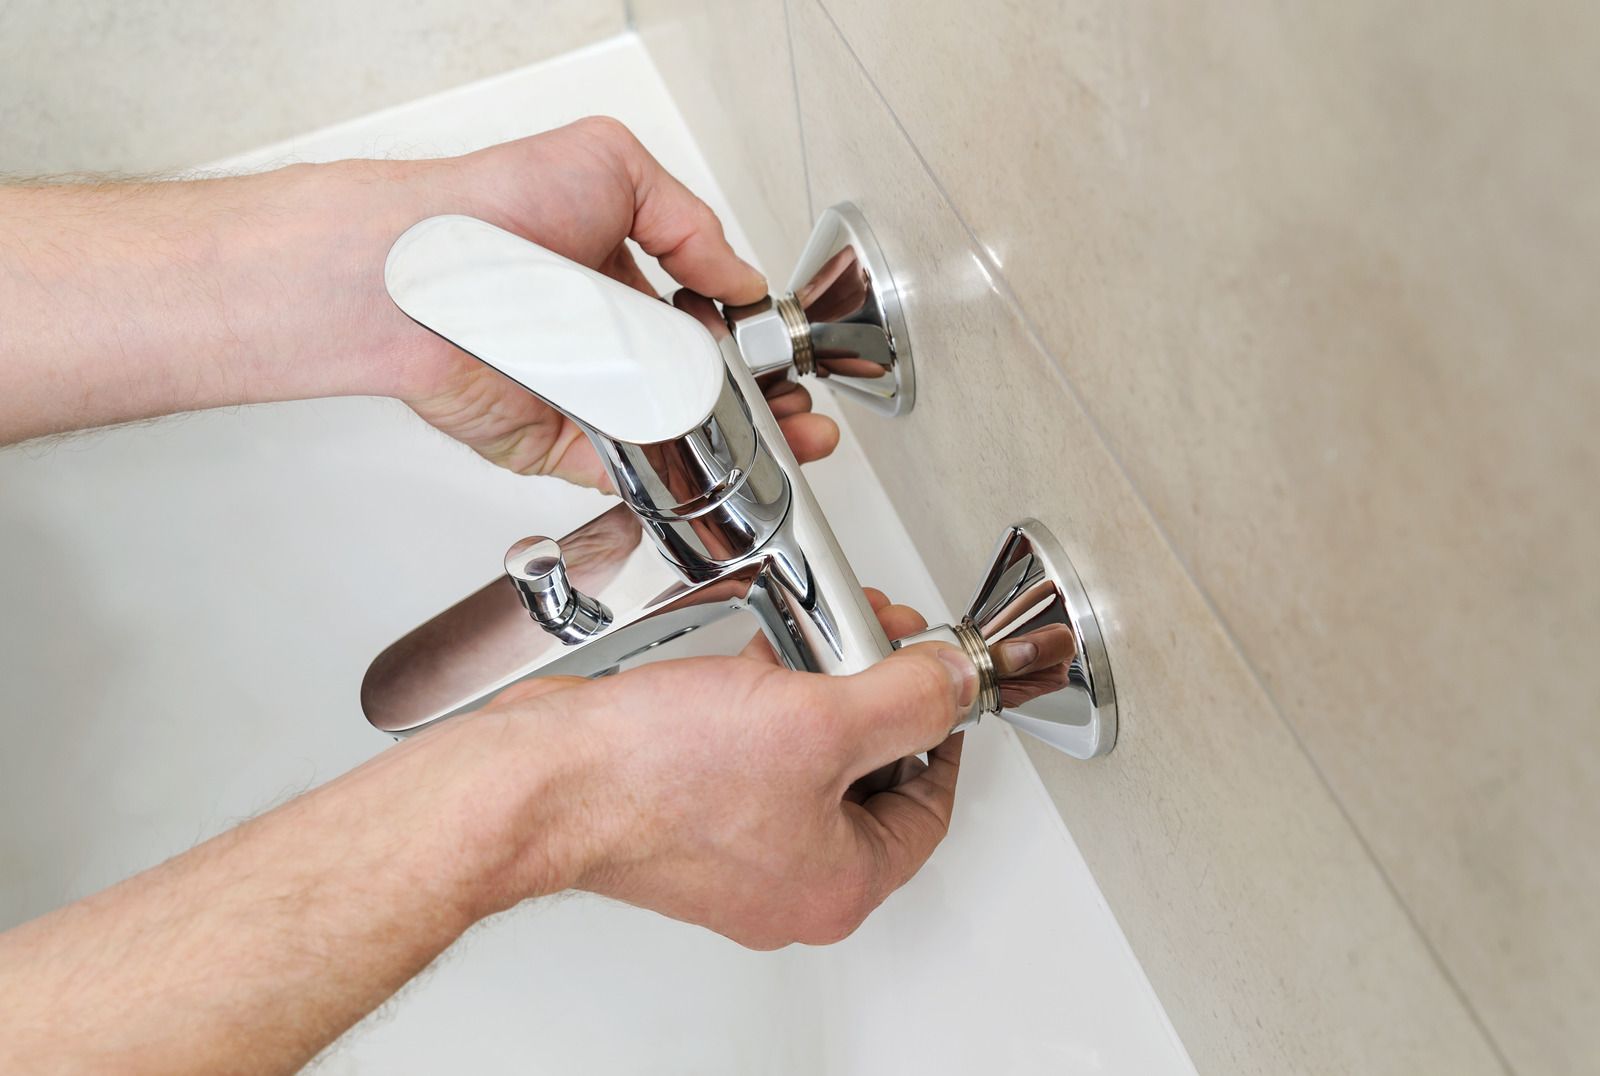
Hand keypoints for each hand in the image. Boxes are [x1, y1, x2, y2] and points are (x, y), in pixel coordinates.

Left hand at [370, 117, 839, 487]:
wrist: (424, 269)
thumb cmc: (494, 206)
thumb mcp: (613, 165)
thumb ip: (690, 222)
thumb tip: (739, 276)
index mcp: (620, 278)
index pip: (707, 316)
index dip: (754, 339)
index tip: (786, 356)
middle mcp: (606, 339)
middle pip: (700, 385)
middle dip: (762, 404)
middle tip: (799, 415)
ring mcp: (586, 394)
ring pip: (675, 435)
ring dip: (734, 446)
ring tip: (785, 444)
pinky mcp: (557, 442)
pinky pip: (628, 470)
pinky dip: (673, 475)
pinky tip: (721, 467)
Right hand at [473, 590, 975, 948]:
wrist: (543, 780)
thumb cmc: (656, 776)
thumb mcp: (818, 721)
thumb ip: (906, 700)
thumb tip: (954, 685)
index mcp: (839, 884)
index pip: (930, 807)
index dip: (940, 730)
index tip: (932, 682)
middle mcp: (788, 884)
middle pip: (869, 784)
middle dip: (872, 702)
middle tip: (866, 647)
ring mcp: (733, 858)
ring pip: (807, 768)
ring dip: (814, 700)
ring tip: (801, 651)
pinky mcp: (687, 825)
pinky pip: (750, 765)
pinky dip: (759, 713)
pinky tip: (745, 671)